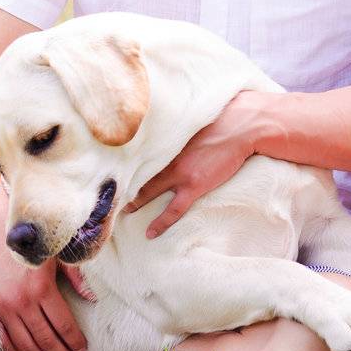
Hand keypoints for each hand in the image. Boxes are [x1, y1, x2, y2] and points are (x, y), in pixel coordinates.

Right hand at [0, 188, 94, 350]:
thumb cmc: (24, 233)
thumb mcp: (54, 250)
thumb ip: (74, 275)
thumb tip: (90, 297)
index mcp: (41, 287)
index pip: (63, 325)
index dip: (74, 340)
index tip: (82, 348)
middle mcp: (22, 302)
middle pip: (45, 339)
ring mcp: (3, 307)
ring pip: (24, 344)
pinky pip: (2, 338)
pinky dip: (14, 350)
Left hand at [125, 89, 269, 237]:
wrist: (242, 125)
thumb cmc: (219, 117)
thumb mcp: (190, 118)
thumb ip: (174, 125)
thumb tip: (165, 123)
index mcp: (163, 138)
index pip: (136, 154)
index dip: (123, 164)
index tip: (111, 171)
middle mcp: (166, 156)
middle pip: (136, 174)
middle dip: (122, 186)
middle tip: (108, 197)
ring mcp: (179, 173)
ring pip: (147, 193)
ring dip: (134, 204)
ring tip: (122, 214)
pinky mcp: (194, 185)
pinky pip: (173, 210)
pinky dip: (161, 223)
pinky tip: (151, 233)